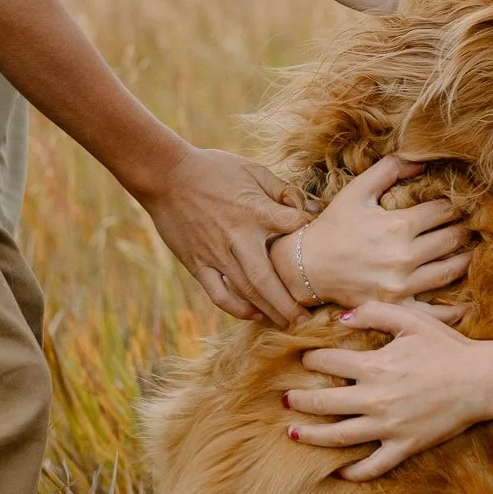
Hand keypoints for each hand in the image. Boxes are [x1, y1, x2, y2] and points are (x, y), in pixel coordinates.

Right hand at [136, 145, 307, 325]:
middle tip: (306, 321)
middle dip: (289, 303)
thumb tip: (310, 208)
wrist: (166, 176)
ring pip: (246, 291)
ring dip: (268, 311)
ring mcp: (216, 254)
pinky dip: (236, 308)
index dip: (311, 240)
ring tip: (287, 324)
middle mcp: (238, 237)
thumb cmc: (213, 169)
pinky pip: (218, 294)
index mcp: (255, 210)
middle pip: (268, 278)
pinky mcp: (197, 264)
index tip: (325, 255)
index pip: (293, 228)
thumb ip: (281, 190)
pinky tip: (253, 315)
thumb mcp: (252, 170)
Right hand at [272, 156, 472, 306]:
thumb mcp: (357, 191)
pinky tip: (469, 304)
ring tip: (473, 250)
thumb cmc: (332, 226)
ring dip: (466, 258)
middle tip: (474, 225)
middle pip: (451, 239)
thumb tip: (422, 157)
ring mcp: (402, 284)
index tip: (464, 202)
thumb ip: (390, 169)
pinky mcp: (396, 305)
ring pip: (449, 271)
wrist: (306, 266)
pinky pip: (432, 312)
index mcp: (398, 225)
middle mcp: (404, 256)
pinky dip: (453, 310)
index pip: (443, 211)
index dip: (457, 204)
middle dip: (465, 229)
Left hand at [287, 303, 492, 478]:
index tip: (305, 360)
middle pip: (323, 403)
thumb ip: (374, 312)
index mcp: (374, 367)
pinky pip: (372, 467)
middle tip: (286, 399)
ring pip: (338, 438)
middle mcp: (375, 399)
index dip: (311, 360)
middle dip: (299, 400)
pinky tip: (337, 471)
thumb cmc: (447, 347)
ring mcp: (388, 427)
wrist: (482, 380)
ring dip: (311, 436)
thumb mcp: (411, 319)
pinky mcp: (403, 447)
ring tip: (293, 434)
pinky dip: (352, 472)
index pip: (327, 363)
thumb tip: (341, 318)